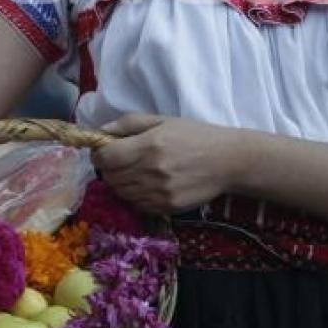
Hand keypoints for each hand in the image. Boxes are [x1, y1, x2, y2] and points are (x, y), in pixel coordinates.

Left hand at [94, 113, 236, 213]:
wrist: (228, 161)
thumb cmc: (195, 135)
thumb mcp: (163, 120)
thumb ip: (129, 123)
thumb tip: (101, 131)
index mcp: (149, 146)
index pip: (106, 158)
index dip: (99, 154)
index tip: (104, 151)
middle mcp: (151, 171)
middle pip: (110, 177)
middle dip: (109, 168)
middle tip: (120, 161)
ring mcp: (159, 193)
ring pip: (121, 193)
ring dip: (121, 183)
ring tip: (135, 172)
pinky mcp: (167, 208)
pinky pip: (137, 204)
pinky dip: (135, 195)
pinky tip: (147, 184)